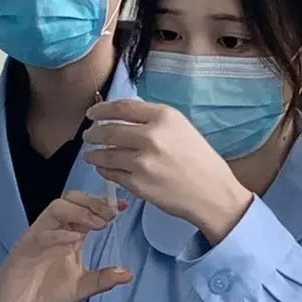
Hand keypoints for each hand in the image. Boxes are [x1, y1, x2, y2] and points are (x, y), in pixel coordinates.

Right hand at [0, 191, 131, 301]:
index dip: (104, 205)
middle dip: (94, 202)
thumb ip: (103, 279)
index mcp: (69, 237)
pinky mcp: (25, 248)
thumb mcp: (81, 288)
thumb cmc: (46, 298)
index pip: (87, 210)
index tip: (123, 206)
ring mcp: (39, 237)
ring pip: (57, 208)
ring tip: (97, 224)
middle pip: (71, 200)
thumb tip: (129, 274)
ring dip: (79, 212)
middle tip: (110, 214)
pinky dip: (60, 233)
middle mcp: (55, 232)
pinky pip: (41, 232)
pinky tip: (75, 240)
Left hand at [83, 99, 252, 242]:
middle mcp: (151, 136)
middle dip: (93, 133)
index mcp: (164, 117)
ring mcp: (142, 161)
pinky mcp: (137, 183)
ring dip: (94, 154)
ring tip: (91, 155)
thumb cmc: (200, 160)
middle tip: (88, 135)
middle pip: (109, 130)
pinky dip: (104, 170)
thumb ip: (154, 120)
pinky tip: (104, 168)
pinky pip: (111, 173)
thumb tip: (124, 116)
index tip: (92, 113)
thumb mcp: (182, 129)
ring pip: (106, 154)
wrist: (212, 193)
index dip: (102, 109)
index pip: (122, 107)